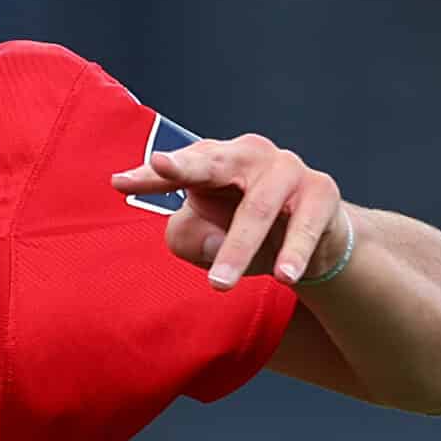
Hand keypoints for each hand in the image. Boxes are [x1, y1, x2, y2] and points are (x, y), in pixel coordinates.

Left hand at [110, 134, 349, 289]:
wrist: (310, 243)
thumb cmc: (243, 233)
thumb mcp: (204, 240)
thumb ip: (192, 239)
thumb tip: (217, 245)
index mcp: (214, 160)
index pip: (178, 168)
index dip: (149, 175)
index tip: (119, 183)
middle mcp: (249, 155)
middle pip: (214, 162)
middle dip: (186, 167)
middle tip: (161, 168)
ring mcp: (287, 169)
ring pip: (258, 207)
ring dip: (239, 248)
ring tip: (220, 285)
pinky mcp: (321, 191)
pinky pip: (304, 224)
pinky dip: (294, 252)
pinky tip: (285, 276)